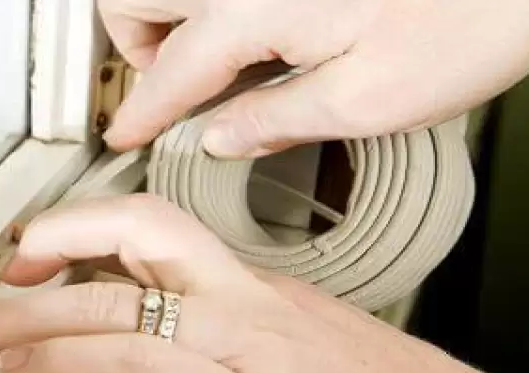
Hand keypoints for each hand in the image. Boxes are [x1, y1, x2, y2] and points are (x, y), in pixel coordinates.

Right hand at [99, 0, 528, 157]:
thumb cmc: (473, 15)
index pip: (168, 74)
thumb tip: (219, 136)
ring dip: (162, 14)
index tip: (124, 135)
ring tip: (203, 55)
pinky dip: (207, 6)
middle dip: (132, 46)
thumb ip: (275, 120)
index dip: (139, 114)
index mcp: (252, 8)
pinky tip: (249, 28)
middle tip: (165, 86)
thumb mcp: (367, 101)